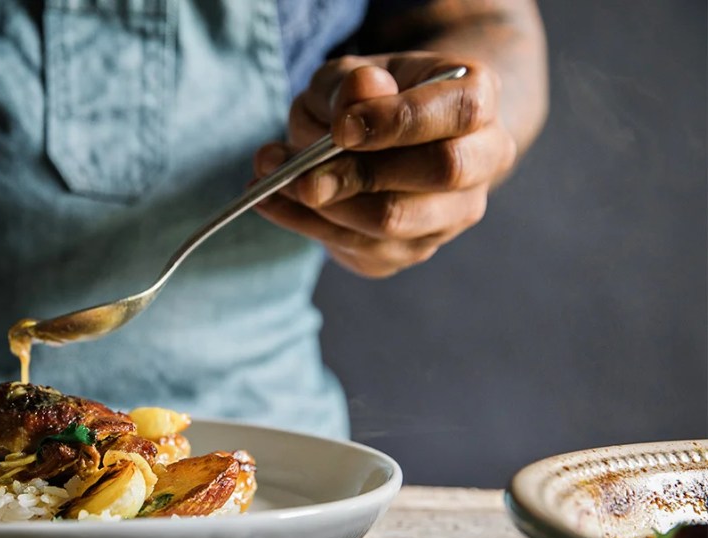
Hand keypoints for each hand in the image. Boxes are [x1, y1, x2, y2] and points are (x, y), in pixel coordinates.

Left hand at [253, 53, 516, 277]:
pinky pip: (359, 248)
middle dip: (362, 175)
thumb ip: (351, 82)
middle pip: (440, 173)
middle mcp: (480, 160)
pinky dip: (306, 224)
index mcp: (476, 100)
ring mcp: (451, 214)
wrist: (383, 139)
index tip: (341, 129)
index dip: (400, 121)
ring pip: (394, 222)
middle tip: (302, 175)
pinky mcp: (411, 250)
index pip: (460, 112)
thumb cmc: (371, 98)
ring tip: (270, 177)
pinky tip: (271, 200)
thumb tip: (361, 91)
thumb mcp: (352, 74)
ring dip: (322, 206)